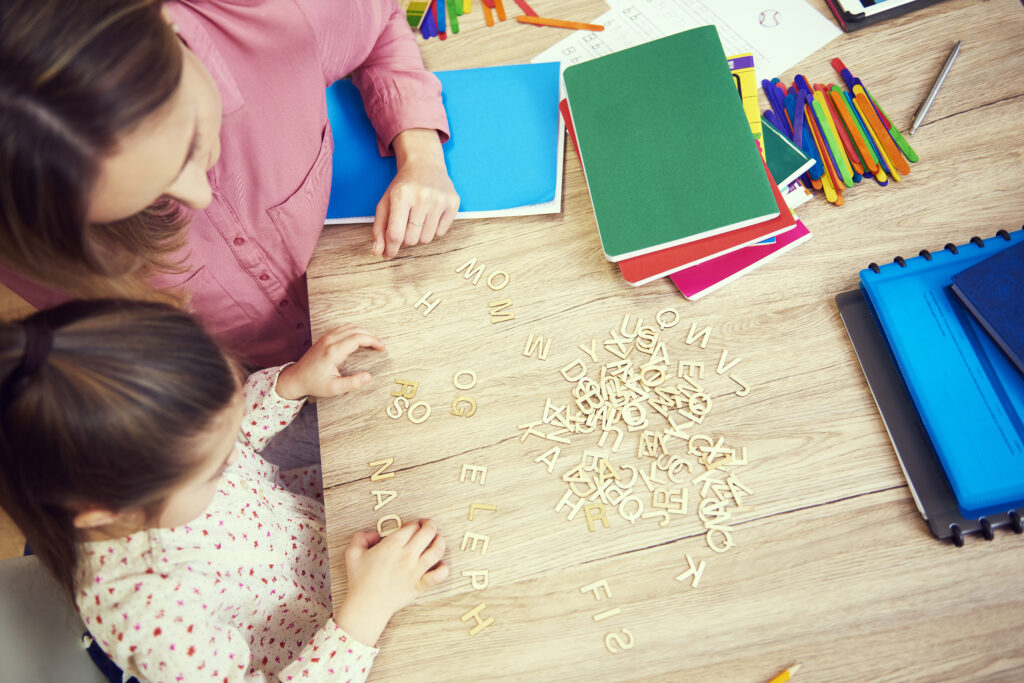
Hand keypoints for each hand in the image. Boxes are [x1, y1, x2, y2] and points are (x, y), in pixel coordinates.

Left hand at [275, 324, 384, 399]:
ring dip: (363, 331)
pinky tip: (360, 338)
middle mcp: (330, 341)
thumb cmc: (314, 384)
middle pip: (355, 330)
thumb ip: (352, 383)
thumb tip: (368, 377)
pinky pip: (342, 328)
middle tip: (381, 345)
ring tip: (373, 341)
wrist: (296, 378)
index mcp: (333, 352)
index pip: (357, 338)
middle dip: (371, 335)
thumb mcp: (334, 388)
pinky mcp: (324, 338)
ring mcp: (326, 338)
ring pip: (349, 327)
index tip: (382, 347)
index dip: (372, 341)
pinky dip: (355, 330)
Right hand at [334, 519, 448, 645]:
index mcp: (391, 545)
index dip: (413, 523)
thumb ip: (361, 537)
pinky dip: (443, 568)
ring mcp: (415, 570)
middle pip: (428, 532)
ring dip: (440, 540)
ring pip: (437, 550)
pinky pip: (439, 575)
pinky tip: (440, 564)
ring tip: (438, 539)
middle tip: (427, 525)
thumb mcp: (352, 554)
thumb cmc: (359, 580)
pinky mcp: (420, 585)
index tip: (410, 526)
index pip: (411, 526)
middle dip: (429, 524)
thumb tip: (374, 533)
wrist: (366, 606)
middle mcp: (406, 555)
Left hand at [372, 129, 459, 259]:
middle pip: (411, 240)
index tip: (388, 255)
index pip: (395, 234)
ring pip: (426, 239)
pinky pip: (441, 233)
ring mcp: (439, 200)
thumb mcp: (386, 202)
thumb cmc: (403, 186)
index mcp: (401, 195)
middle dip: (406, 237)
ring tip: (418, 217)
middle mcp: (422, 196)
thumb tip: (378, 252)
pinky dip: (433, 229)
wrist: (425, 164)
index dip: (391, 249)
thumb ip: (379, 228)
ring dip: (420, 234)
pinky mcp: (453, 203)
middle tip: (406, 223)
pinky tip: (431, 214)